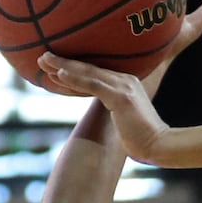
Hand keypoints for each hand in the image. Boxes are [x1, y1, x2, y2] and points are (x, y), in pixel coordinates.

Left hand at [36, 0, 201, 160]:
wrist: (159, 145)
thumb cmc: (142, 138)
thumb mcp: (126, 118)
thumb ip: (115, 110)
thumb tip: (108, 116)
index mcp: (126, 83)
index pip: (94, 73)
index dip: (73, 68)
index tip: (53, 66)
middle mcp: (125, 80)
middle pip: (89, 68)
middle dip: (63, 61)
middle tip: (42, 56)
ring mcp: (124, 87)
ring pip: (88, 73)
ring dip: (63, 66)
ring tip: (43, 61)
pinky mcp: (121, 97)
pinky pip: (93, 85)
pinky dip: (75, 79)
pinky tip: (60, 75)